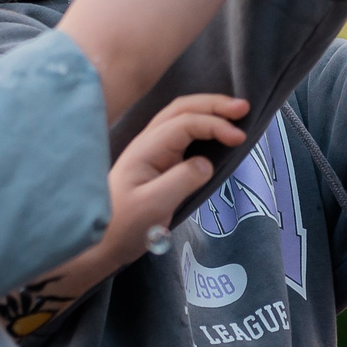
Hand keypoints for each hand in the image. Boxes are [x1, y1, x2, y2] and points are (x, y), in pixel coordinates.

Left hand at [103, 94, 248, 262]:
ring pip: (181, 116)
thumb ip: (182, 180)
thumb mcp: (154, 206)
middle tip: (244, 108)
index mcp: (146, 149)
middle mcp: (148, 143)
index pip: (185, 123)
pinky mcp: (158, 162)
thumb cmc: (124, 226)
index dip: (214, 125)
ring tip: (235, 113)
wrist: (102, 242)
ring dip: (208, 110)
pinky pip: (182, 132)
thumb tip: (206, 163)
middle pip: (182, 109)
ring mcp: (152, 151)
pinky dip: (202, 124)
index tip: (239, 140)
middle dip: (214, 104)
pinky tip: (216, 129)